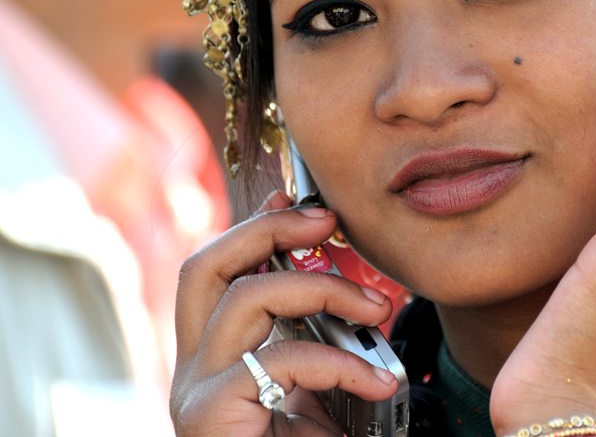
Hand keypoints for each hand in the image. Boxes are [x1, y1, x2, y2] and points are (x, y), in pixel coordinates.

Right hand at [171, 193, 398, 435]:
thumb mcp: (315, 395)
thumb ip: (319, 347)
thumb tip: (355, 296)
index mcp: (216, 360)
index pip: (217, 272)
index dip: (256, 227)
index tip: (306, 203)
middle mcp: (192, 372)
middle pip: (202, 266)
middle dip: (265, 229)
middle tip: (326, 221)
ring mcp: (193, 396)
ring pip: (243, 298)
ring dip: (321, 289)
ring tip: (377, 308)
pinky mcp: (208, 419)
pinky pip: (280, 359)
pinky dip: (340, 361)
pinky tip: (378, 380)